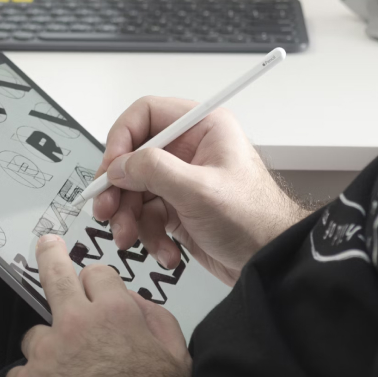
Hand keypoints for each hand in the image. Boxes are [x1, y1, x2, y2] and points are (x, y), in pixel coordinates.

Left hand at [5, 234, 190, 376]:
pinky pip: (22, 372)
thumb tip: (134, 301)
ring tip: (70, 375)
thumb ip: (156, 319)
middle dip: (50, 256)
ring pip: (37, 334)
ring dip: (50, 348)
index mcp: (115, 313)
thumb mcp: (175, 357)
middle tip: (46, 246)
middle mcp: (77, 324)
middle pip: (55, 274)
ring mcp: (48, 352)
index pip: (97, 273)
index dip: (98, 283)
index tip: (93, 286)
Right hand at [93, 97, 309, 285]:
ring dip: (129, 217)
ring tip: (131, 238)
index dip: (122, 138)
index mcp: (202, 127)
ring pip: (134, 190)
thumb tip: (120, 165)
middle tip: (107, 209)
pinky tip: (163, 250)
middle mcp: (189, 149)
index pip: (146, 115)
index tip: (111, 168)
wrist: (269, 262)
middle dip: (119, 188)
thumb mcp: (200, 190)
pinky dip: (148, 235)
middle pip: (133, 157)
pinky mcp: (177, 208)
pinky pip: (145, 215)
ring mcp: (181, 179)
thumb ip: (154, 171)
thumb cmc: (255, 219)